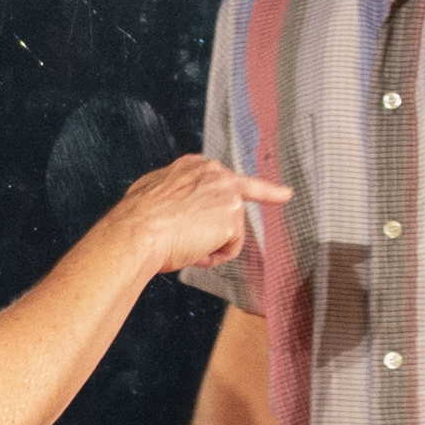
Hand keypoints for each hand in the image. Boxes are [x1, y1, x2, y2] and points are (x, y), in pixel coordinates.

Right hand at [96, 155, 289, 278]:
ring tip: (185, 246)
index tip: (281, 186)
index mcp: (193, 166)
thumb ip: (174, 196)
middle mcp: (213, 173)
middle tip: (286, 193)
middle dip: (270, 193)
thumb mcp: (153, 195)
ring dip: (211, 245)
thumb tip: (174, 209)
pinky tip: (194, 252)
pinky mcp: (232, 217)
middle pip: (244, 192)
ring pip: (230, 230)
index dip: (247, 185)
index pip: (224, 175)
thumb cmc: (138, 220)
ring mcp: (225, 193)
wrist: (137, 231)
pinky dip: (213, 257)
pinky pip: (231, 248)